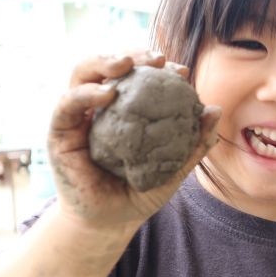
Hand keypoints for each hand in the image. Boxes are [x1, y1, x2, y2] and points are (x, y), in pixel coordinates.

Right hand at [48, 51, 220, 230]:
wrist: (112, 222)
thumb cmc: (141, 192)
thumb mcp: (174, 168)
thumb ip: (194, 142)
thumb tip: (215, 110)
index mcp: (127, 108)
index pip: (139, 76)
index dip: (158, 67)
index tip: (182, 71)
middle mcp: (101, 106)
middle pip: (110, 66)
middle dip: (132, 54)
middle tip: (157, 58)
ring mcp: (79, 116)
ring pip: (83, 74)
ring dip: (104, 61)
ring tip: (126, 64)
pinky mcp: (60, 132)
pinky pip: (67, 104)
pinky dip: (86, 93)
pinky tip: (107, 93)